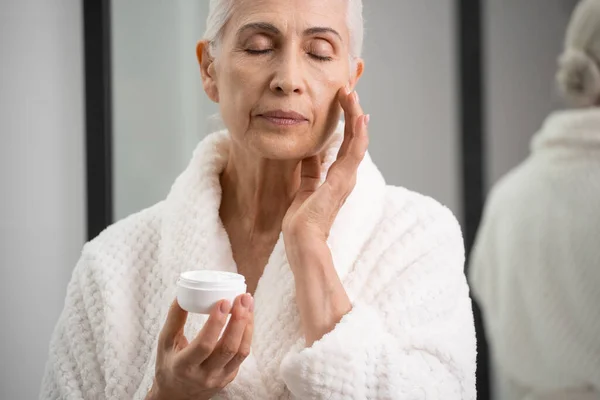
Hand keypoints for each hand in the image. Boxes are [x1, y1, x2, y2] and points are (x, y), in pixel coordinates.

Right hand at [148, 294, 253, 399]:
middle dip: (238, 320)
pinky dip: (247, 334)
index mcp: (184, 366)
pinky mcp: (229, 377)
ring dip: (247, 325)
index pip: (205, 345)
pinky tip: (247, 318)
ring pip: (240, 351)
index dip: (216, 323)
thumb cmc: (169, 365)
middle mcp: (204, 375)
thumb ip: (175, 319)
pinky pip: (242, 355)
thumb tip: (183, 293)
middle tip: (242, 297)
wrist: (176, 396)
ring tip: (248, 303)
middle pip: (228, 348)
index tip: (224, 301)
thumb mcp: (165, 342)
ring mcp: (219, 378)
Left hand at [282, 86, 368, 244]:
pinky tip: (360, 116)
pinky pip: (354, 153)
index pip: (345, 143)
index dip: (345, 121)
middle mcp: (346, 175)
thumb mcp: (305, 185)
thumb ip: (310, 168)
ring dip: (356, 116)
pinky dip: (359, 134)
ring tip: (352, 95)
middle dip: (352, 113)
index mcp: (337, 176)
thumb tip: (309, 151)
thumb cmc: (302, 219)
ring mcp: (347, 178)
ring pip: (357, 140)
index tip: (341, 101)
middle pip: (354, 138)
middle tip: (349, 90)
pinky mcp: (342, 181)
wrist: (302, 240)